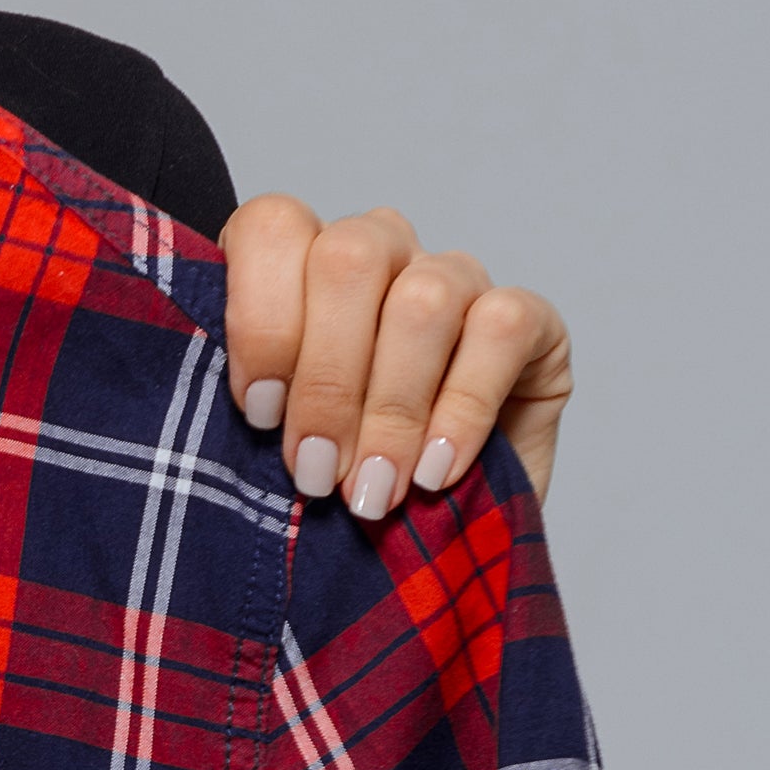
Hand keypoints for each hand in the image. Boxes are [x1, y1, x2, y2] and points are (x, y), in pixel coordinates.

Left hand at [221, 202, 571, 512]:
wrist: (432, 542)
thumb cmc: (335, 481)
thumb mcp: (272, 444)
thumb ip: (249, 408)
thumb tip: (240, 411)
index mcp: (300, 262)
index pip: (274, 226)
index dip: (261, 319)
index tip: (257, 413)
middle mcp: (380, 252)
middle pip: (348, 258)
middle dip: (327, 379)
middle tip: (316, 472)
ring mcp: (455, 279)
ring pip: (423, 298)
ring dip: (392, 407)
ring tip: (373, 490)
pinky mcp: (529, 320)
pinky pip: (501, 329)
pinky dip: (462, 408)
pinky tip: (435, 471)